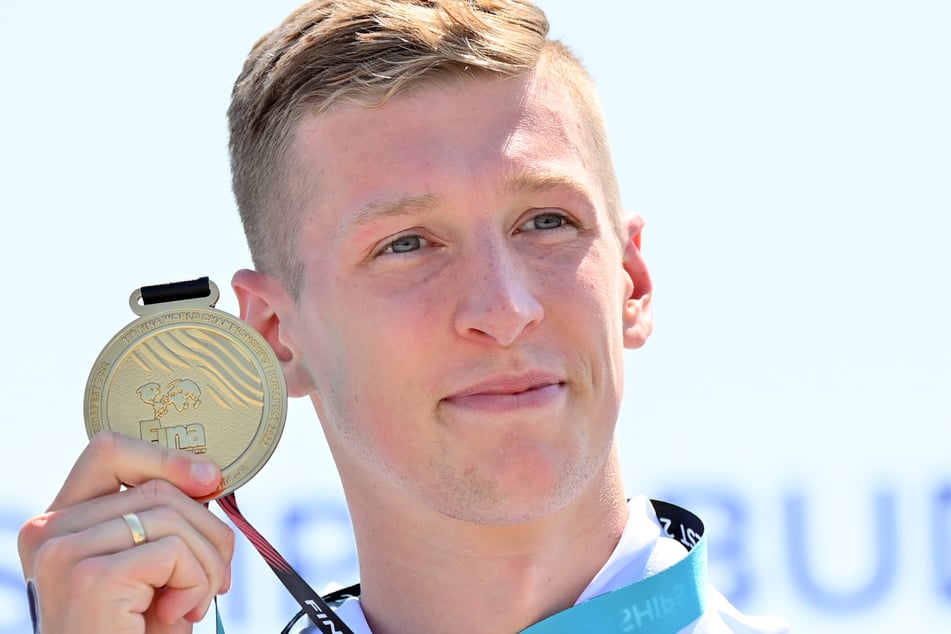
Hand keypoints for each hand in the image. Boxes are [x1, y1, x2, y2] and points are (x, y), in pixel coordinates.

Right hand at [18, 431, 234, 633]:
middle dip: (206, 527)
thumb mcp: (148, 566)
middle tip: (215, 574)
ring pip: (172, 516)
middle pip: (155, 487)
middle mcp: (49, 532)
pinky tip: (177, 614)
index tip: (208, 478)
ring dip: (206, 562)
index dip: (165, 456)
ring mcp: (64, 552)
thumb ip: (161, 519)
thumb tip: (207, 476)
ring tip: (192, 601)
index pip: (109, 451)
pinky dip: (197, 581)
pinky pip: (175, 550)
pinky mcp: (90, 577)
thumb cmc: (135, 633)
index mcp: (60, 523)